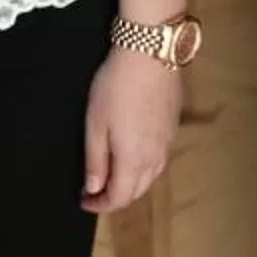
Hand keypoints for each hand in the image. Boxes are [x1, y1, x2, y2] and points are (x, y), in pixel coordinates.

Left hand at [82, 47, 182, 213]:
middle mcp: (155, 158)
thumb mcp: (95, 123)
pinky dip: (145, 167)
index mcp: (133, 161)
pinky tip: (134, 153)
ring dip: (131, 183)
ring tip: (112, 174)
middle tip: (94, 190)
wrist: (149, 52)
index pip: (118, 198)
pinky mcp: (174, 126)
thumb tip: (93, 188)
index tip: (83, 201)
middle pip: (137, 191)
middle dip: (115, 197)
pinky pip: (160, 159)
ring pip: (151, 176)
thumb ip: (95, 160)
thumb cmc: (116, 86)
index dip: (99, 205)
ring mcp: (168, 142)